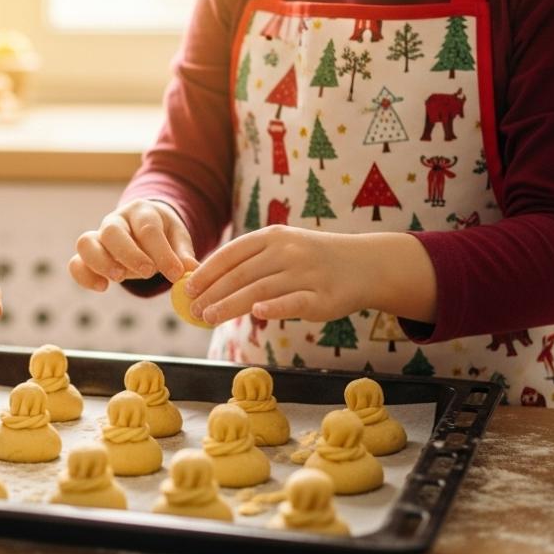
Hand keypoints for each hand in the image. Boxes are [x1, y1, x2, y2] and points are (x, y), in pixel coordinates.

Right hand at [69, 199, 196, 291]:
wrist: (145, 228)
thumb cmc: (164, 234)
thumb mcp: (178, 238)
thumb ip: (182, 254)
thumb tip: (190, 270)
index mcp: (142, 212)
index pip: (148, 228)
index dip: (162, 252)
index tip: (176, 273)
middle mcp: (116, 221)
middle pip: (112, 231)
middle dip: (129, 254)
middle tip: (148, 272)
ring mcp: (98, 236)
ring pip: (86, 242)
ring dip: (102, 262)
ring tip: (119, 279)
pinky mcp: (89, 254)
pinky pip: (76, 262)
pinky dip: (84, 276)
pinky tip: (102, 287)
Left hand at [180, 226, 436, 324]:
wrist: (365, 264)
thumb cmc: (313, 259)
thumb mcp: (282, 248)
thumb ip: (251, 261)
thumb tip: (208, 280)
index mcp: (273, 236)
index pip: (232, 253)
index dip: (207, 271)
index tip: (188, 286)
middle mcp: (287, 251)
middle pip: (241, 274)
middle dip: (212, 292)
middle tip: (192, 309)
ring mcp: (306, 273)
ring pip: (260, 290)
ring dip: (230, 304)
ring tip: (208, 317)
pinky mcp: (323, 297)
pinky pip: (294, 302)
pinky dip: (275, 307)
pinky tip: (256, 314)